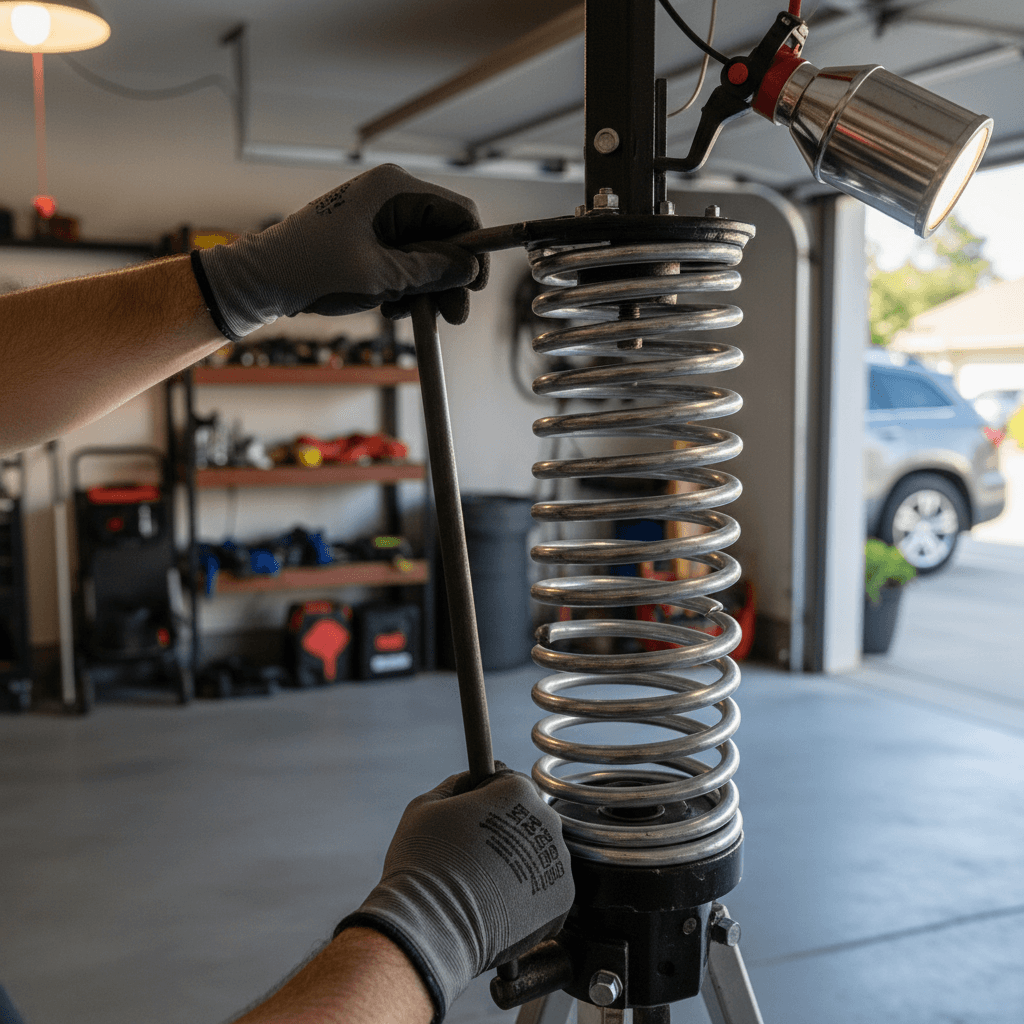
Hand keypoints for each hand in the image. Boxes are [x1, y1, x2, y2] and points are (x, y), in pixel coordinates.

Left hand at [191, 164, 487, 338]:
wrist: (262, 281)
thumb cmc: (313, 270)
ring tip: (407, 314)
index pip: (457, 212)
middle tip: (452, 317)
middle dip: (448, 278)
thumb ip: (431, 271)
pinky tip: (391, 308)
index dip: (472, 250)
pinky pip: (403, 261)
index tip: (473, 287)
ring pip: (424, 254)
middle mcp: (390, 197)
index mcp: (394, 189)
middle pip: (443, 237)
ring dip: (424, 288)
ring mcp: (378, 218)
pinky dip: (404, 286)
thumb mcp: (381, 276)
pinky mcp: (368, 238)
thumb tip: (470, 268)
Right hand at [335, 766, 573, 1021]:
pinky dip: (527, 897)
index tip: (470, 816)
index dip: (485, 796)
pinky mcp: (562, 902)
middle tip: (473, 854)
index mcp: (518, 789)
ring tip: (483, 884)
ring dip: (519, 863)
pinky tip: (498, 904)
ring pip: (538, 855)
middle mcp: (547, 821)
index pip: (507, 780)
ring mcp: (558, 863)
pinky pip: (545, 891)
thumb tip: (470, 780)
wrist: (432, 929)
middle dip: (506, 830)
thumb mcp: (427, 805)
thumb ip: (456, 784)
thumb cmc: (424, 862)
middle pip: (527, 818)